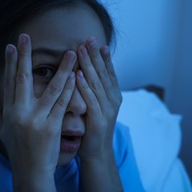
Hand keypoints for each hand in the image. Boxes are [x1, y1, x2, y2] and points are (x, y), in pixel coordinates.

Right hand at [0, 33, 75, 175]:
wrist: (30, 172)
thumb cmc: (17, 149)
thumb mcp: (1, 129)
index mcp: (9, 111)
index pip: (9, 81)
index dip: (10, 62)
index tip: (12, 45)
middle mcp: (20, 112)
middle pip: (22, 78)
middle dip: (24, 56)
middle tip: (27, 36)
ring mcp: (36, 119)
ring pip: (50, 88)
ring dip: (61, 68)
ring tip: (70, 53)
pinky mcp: (51, 126)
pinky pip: (61, 103)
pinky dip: (69, 88)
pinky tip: (75, 75)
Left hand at [76, 37, 121, 160]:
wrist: (97, 153)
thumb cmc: (93, 127)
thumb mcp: (97, 105)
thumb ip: (94, 90)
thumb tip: (86, 71)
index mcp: (113, 96)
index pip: (108, 72)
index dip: (103, 57)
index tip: (97, 41)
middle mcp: (113, 100)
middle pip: (103, 74)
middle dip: (96, 55)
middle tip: (89, 38)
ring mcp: (107, 110)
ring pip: (97, 83)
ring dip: (89, 66)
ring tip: (82, 50)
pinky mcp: (99, 120)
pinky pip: (91, 100)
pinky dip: (85, 87)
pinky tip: (78, 75)